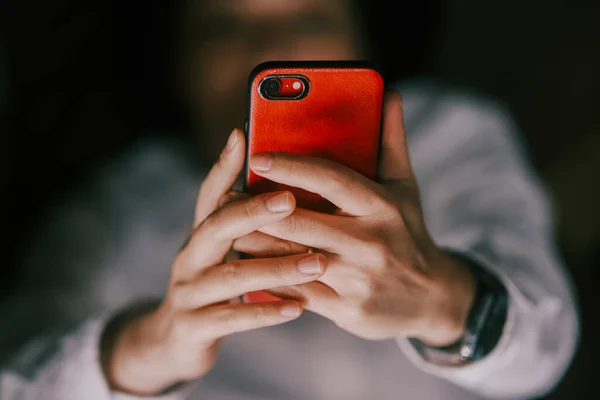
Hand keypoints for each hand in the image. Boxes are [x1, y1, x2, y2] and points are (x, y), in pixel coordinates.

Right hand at [102, 129, 326, 395]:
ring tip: (317, 263)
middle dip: (253, 211)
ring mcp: (188, 292)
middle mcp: (190, 256)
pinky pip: (232, 318)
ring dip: (276, 268)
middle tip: (290, 200)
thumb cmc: (214, 285)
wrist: (175, 340)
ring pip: (232, 275)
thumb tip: (288, 188)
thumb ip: (245, 225)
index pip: (210, 193)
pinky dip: (266, 312)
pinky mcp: (193, 327)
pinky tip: (298, 308)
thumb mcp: (222, 252)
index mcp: (201, 234)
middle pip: (217, 226)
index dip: (223, 165)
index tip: (241, 134)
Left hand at [248, 93, 476, 345]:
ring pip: (289, 258)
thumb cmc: (408, 234)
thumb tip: (389, 93)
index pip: (331, 179)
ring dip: (254, 242)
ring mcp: (357, 279)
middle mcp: (370, 242)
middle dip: (258, 209)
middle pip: (299, 221)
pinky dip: (269, 275)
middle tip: (228, 196)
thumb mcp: (405, 188)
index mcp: (382, 207)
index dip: (291, 166)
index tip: (256, 156)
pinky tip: (249, 264)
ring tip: (229, 226)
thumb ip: (391, 141)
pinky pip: (295, 290)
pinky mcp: (345, 308)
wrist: (432, 298)